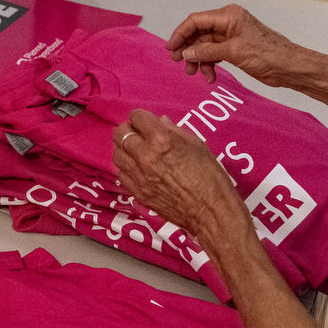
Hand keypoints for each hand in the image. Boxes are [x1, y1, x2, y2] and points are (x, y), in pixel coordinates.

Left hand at [112, 108, 244, 244]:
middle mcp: (145, 155)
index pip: (137, 117)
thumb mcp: (197, 145)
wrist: (211, 211)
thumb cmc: (210, 175)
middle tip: (139, 134)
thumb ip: (174, 130)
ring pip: (116, 153)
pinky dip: (126, 167)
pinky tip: (138, 168)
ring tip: (136, 151)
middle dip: (129, 129)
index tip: (147, 122)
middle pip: (120, 133)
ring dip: (125, 149)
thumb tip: (160, 121)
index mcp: (162, 139)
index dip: (142, 117)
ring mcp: (139, 176)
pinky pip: (121, 174)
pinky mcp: (137, 192)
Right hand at [166, 4, 306, 86]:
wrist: (288, 67)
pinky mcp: (234, 49)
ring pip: (205, 46)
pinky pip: (214, 54)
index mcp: (228, 15)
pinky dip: (209, 65)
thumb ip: (207, 51)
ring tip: (194, 74)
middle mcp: (227, 23)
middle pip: (198, 34)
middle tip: (180, 64)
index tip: (171, 49)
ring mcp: (230, 36)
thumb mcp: (233, 51)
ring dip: (198, 60)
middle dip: (189, 49)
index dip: (181, 33)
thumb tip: (186, 53)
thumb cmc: (266, 54)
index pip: (196, 21)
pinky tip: (210, 77)